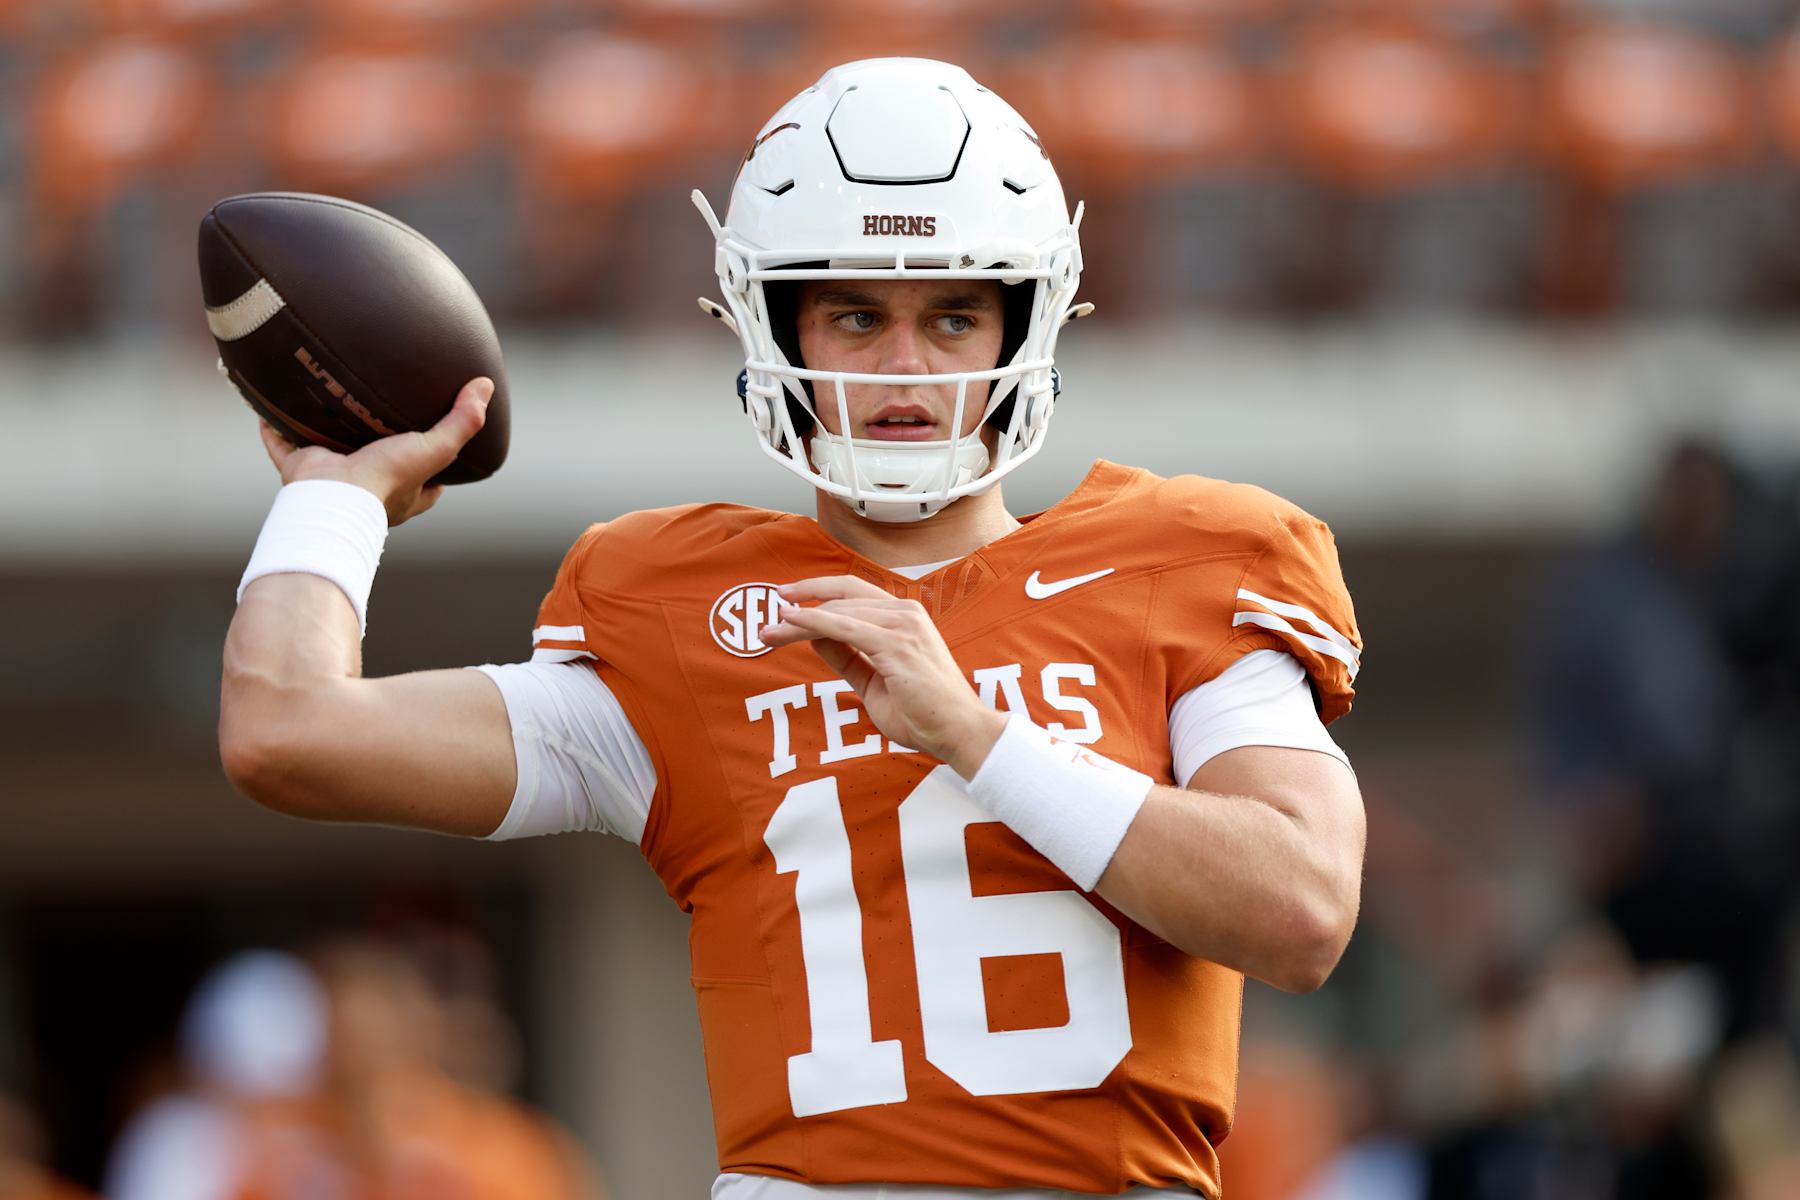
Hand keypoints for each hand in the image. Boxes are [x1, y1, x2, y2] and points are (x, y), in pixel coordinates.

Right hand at [259, 377, 491, 525]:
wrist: (333, 497)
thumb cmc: (387, 480)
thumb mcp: (435, 450)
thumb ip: (462, 422)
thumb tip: (484, 388)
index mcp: (402, 491)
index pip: (428, 484)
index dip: (435, 466)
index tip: (438, 443)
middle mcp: (368, 486)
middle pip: (376, 463)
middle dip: (376, 445)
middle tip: (378, 416)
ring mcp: (333, 477)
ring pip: (330, 452)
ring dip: (326, 433)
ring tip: (327, 403)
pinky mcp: (301, 469)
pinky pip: (283, 445)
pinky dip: (275, 431)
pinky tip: (270, 409)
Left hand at [760, 575, 1006, 776]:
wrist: (957, 732)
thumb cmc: (923, 713)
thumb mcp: (873, 680)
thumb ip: (847, 657)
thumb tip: (814, 637)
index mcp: (904, 618)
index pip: (853, 595)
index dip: (817, 592)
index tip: (786, 601)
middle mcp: (905, 613)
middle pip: (841, 597)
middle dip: (800, 605)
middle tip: (767, 618)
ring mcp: (903, 625)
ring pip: (838, 612)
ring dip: (798, 620)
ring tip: (769, 633)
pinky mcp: (896, 643)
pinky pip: (844, 627)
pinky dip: (813, 622)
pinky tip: (790, 624)